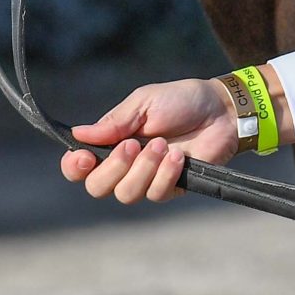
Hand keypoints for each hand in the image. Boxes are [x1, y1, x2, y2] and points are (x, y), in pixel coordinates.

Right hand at [59, 78, 243, 203]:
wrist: (220, 110)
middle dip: (112, 169)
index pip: (81, 167)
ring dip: (143, 169)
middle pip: (98, 187)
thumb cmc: (181, 100)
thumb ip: (114, 122)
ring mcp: (148, 178)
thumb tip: (78, 134)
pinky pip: (156, 194)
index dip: (75, 168)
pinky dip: (166, 174)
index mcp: (113, 141)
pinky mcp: (171, 187)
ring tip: (162, 144)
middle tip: (132, 145)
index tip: (84, 158)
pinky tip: (178, 156)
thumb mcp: (144, 102)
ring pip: (127, 194)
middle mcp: (125, 165)